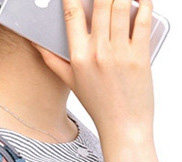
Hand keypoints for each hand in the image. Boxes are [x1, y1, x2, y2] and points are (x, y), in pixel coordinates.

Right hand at [34, 0, 155, 143]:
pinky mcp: (140, 56)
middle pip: (100, 2)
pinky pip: (142, 20)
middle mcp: (98, 52)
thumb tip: (37, 43)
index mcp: (79, 57)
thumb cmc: (100, 106)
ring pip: (121, 5)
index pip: (72, 13)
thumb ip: (53, 60)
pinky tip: (142, 0)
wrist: (123, 128)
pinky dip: (144, 4)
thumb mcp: (72, 83)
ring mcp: (119, 53)